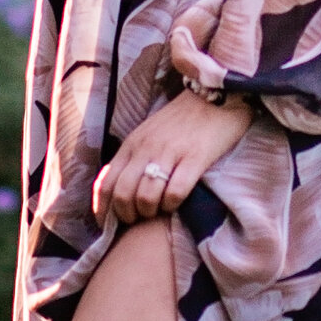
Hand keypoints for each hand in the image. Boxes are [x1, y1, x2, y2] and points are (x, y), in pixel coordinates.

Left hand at [94, 89, 251, 225]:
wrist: (217, 94)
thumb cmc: (182, 120)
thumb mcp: (149, 135)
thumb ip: (134, 159)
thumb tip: (119, 192)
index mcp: (132, 144)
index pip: (106, 184)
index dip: (103, 211)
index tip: (110, 226)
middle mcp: (146, 149)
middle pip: (123, 195)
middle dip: (127, 216)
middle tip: (138, 220)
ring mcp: (170, 153)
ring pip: (146, 197)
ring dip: (150, 212)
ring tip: (158, 212)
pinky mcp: (195, 158)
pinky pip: (175, 192)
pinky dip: (172, 205)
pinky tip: (176, 203)